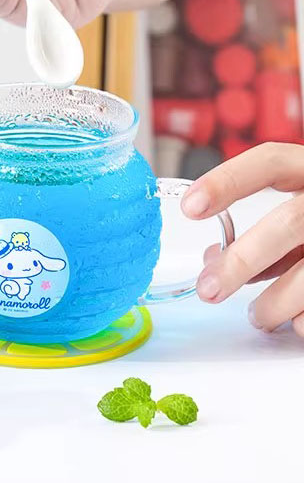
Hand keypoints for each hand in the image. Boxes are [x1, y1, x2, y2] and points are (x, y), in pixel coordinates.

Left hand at [181, 143, 303, 335]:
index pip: (270, 162)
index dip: (228, 181)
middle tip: (209, 289)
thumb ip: (261, 231)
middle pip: (287, 222)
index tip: (190, 206)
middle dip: (242, 260)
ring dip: (274, 303)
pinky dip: (303, 319)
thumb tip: (211, 259)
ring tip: (258, 316)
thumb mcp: (299, 217)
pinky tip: (296, 320)